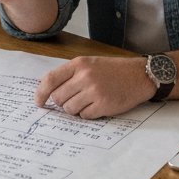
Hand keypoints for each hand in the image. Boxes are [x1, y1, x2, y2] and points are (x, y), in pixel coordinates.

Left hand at [34, 55, 154, 118]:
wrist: (139, 75)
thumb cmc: (113, 70)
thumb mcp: (90, 63)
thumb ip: (71, 74)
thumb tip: (48, 90)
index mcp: (79, 64)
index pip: (50, 79)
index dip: (41, 93)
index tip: (38, 102)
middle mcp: (84, 76)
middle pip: (58, 97)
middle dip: (62, 103)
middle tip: (73, 100)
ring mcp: (94, 91)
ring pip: (69, 108)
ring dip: (75, 109)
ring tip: (87, 102)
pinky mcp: (103, 104)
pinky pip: (84, 115)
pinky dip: (88, 114)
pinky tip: (97, 106)